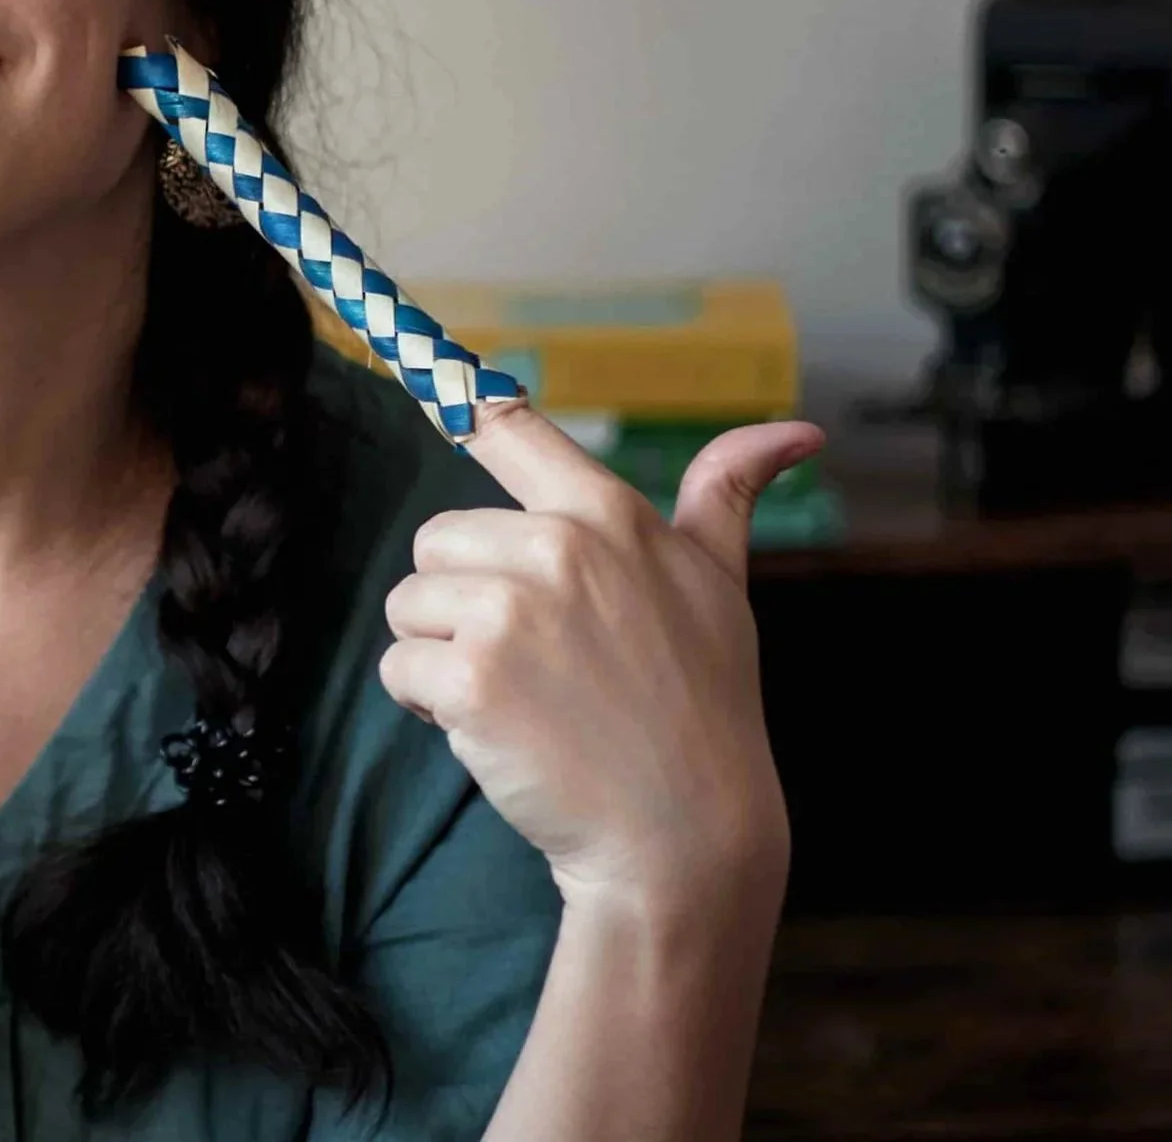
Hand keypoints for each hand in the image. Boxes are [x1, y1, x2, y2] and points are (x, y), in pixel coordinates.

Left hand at [379, 404, 820, 917]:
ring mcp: (511, 613)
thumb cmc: (703, 709)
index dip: (458, 397)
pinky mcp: (470, 678)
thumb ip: (729, 495)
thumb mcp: (723, 588)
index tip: (419, 359)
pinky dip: (428, 705)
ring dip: (441, 654)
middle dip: (462, 600)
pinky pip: (400, 666)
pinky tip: (495, 731)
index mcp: (610, 516)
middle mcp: (558, 549)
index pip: (510, 428)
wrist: (684, 839)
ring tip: (519, 697)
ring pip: (409, 604)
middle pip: (437, 540)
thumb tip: (798, 429)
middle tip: (534, 659)